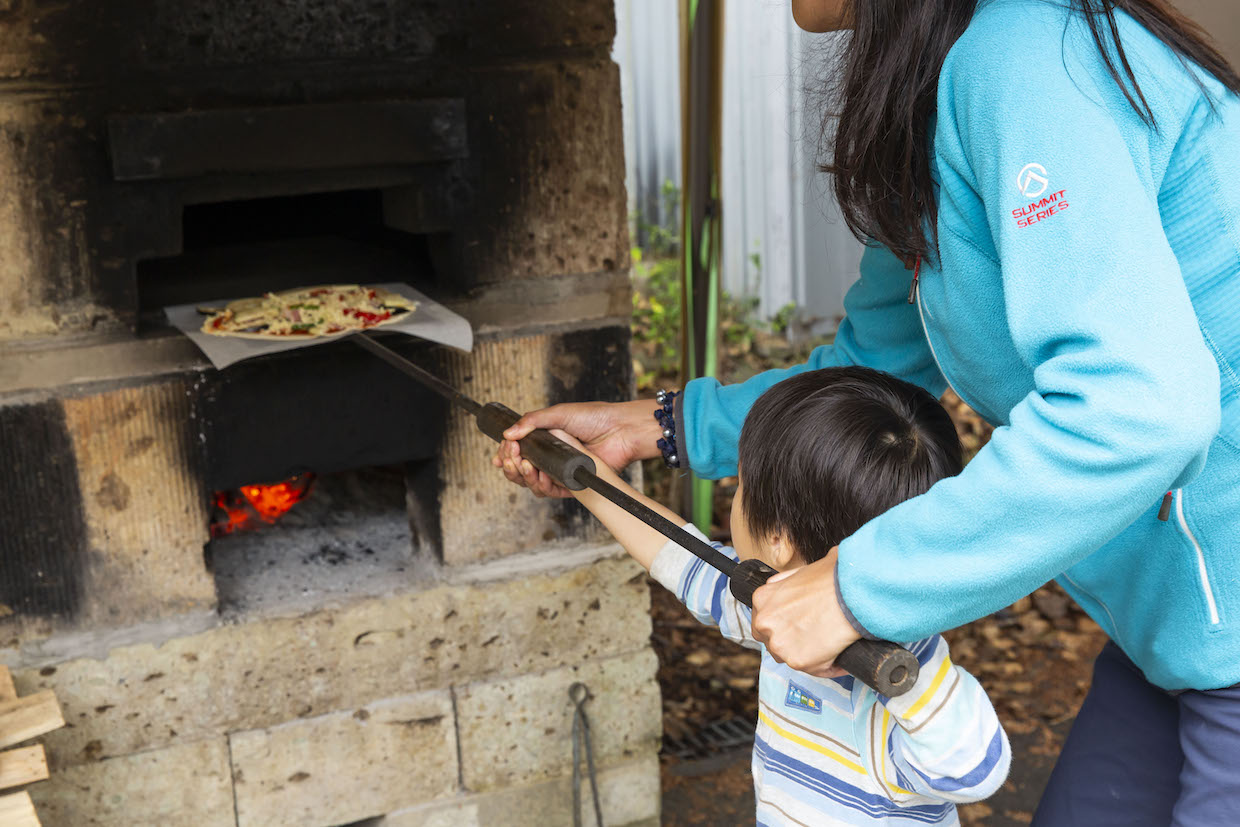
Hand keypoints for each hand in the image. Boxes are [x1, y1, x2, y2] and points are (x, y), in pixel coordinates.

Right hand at [492, 399, 663, 497]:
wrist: (619, 430)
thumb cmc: (593, 417)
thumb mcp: (557, 414)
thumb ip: (531, 421)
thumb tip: (507, 433)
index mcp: (544, 440)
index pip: (516, 451)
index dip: (505, 454)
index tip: (501, 452)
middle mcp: (550, 457)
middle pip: (519, 470)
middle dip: (510, 466)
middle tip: (511, 458)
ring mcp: (559, 471)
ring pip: (531, 483)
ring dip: (522, 476)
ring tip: (524, 465)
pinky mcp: (571, 484)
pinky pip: (549, 491)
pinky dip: (540, 485)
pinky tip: (540, 475)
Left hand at [751, 548, 859, 677]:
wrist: (851, 591)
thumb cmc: (833, 577)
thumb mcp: (801, 571)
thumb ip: (788, 583)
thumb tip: (795, 586)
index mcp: (762, 599)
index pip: (762, 621)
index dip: (779, 626)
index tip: (794, 627)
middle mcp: (765, 623)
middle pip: (772, 642)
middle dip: (790, 642)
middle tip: (812, 637)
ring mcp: (780, 644)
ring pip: (791, 658)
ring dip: (808, 655)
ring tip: (829, 645)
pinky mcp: (799, 661)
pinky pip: (816, 669)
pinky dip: (831, 666)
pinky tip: (841, 656)